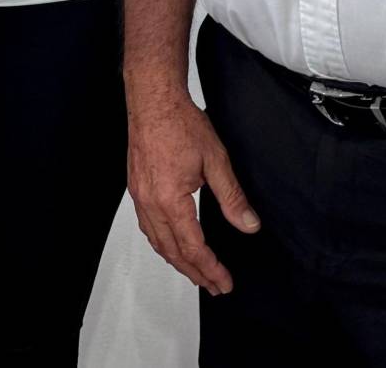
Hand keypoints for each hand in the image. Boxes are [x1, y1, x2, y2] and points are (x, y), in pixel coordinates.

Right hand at [126, 89, 259, 294]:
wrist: (153, 99)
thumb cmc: (181, 123)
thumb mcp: (216, 160)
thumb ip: (233, 198)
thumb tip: (249, 225)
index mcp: (171, 200)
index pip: (193, 247)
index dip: (211, 268)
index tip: (225, 282)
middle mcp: (150, 203)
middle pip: (172, 251)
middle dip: (195, 273)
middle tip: (214, 286)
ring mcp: (140, 196)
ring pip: (157, 241)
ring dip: (177, 261)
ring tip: (196, 272)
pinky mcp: (136, 187)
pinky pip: (147, 226)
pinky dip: (162, 242)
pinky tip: (171, 243)